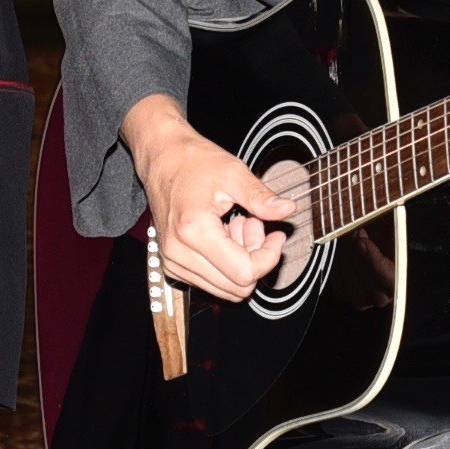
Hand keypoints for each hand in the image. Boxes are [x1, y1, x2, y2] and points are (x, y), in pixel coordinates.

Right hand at [123, 95, 298, 302]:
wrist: (162, 160)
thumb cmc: (191, 163)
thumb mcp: (233, 173)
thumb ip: (260, 197)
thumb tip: (287, 210)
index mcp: (193, 231)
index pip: (244, 273)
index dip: (269, 257)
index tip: (276, 235)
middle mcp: (178, 253)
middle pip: (236, 286)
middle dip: (255, 259)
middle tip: (255, 225)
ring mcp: (173, 262)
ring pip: (225, 288)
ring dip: (241, 262)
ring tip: (238, 226)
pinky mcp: (173, 265)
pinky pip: (211, 281)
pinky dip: (225, 263)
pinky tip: (225, 234)